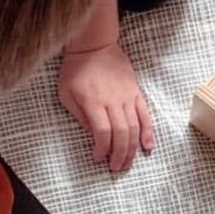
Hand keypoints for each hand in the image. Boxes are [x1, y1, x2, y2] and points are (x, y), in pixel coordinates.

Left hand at [58, 43, 153, 170]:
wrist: (94, 45)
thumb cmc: (76, 69)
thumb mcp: (66, 93)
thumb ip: (78, 115)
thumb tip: (91, 134)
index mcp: (93, 102)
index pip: (102, 133)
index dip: (102, 149)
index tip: (98, 157)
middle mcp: (112, 101)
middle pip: (121, 134)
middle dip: (119, 155)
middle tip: (115, 168)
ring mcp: (127, 96)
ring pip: (134, 127)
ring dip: (132, 149)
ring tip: (127, 163)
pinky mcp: (136, 92)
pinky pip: (145, 114)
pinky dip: (148, 132)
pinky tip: (148, 146)